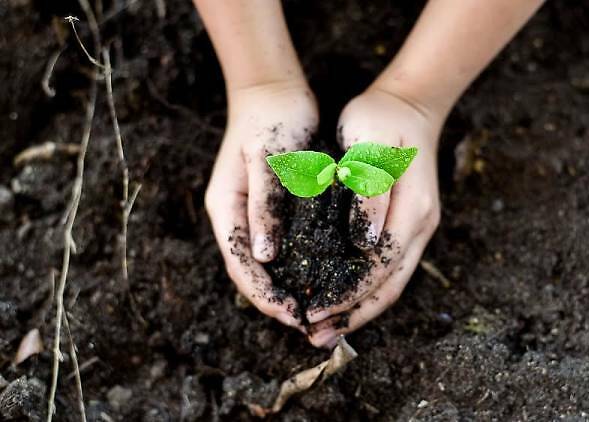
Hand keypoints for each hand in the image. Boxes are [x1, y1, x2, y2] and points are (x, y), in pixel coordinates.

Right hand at [205, 81, 317, 330]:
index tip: (293, 315)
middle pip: (249, 272)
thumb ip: (265, 207)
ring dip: (284, 288)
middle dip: (274, 300)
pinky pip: (278, 247)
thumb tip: (263, 257)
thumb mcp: (269, 162)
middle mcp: (234, 217)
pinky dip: (294, 266)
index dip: (264, 295)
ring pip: (263, 264)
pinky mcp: (269, 208)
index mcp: (225, 209)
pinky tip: (317, 276)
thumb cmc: (272, 121)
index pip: (240, 266)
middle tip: (307, 322)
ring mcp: (250, 213)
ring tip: (313, 309)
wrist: (274, 91)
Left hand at [306, 86, 442, 347]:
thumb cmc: (380, 119)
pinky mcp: (408, 224)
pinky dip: (366, 289)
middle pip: (389, 286)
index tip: (313, 310)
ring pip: (391, 282)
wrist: (409, 103)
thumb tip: (364, 243)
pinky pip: (389, 267)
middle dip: (352, 314)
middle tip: (315, 336)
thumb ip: (369, 195)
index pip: (379, 267)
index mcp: (412, 210)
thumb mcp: (369, 147)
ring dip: (360, 309)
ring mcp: (417, 227)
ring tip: (327, 330)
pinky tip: (344, 298)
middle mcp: (419, 226)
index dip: (347, 294)